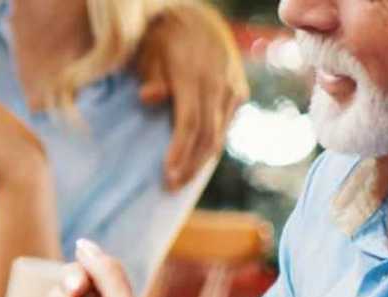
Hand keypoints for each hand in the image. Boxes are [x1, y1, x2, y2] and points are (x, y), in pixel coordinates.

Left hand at [136, 3, 247, 189]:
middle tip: (171, 186)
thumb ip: (151, 76)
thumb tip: (148, 97)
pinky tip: (197, 160)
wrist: (198, 18)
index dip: (180, 150)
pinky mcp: (239, 91)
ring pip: (220, 133)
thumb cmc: (164, 37)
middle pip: (208, 134)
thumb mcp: (150, 51)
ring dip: (201, 160)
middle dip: (190, 165)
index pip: (190, 122)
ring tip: (182, 179)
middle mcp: (219, 83)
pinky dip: (211, 144)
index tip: (168, 173)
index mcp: (195, 74)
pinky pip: (226, 124)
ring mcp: (233, 87)